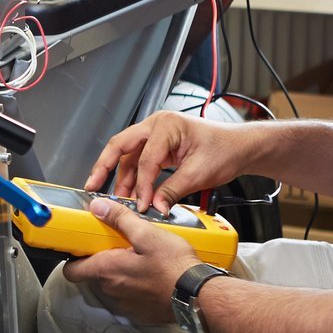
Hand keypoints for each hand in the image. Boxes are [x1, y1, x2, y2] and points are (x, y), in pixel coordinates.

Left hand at [59, 198, 202, 324]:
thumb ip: (120, 219)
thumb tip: (98, 207)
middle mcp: (112, 290)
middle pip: (95, 273)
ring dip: (122, 271)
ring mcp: (126, 304)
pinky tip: (152, 272)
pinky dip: (136, 285)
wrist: (200, 297)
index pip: (72, 270)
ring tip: (141, 256)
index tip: (81, 245)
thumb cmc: (175, 268)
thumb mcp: (147, 234)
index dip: (74, 257)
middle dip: (104, 258)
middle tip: (121, 243)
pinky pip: (131, 295)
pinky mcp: (141, 312)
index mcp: (107, 270)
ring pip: (114, 284)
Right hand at [85, 111, 247, 214]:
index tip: (140, 205)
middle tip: (92, 187)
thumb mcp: (199, 173)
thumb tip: (154, 207)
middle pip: (120, 146)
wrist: (241, 147)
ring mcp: (156, 134)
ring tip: (116, 199)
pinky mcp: (159, 146)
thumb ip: (173, 190)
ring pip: (128, 156)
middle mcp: (157, 126)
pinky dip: (133, 177)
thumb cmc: (225, 150)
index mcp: (166, 125)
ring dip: (121, 178)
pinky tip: (131, 193)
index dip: (141, 185)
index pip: (145, 158)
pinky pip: (139, 160)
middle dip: (104, 167)